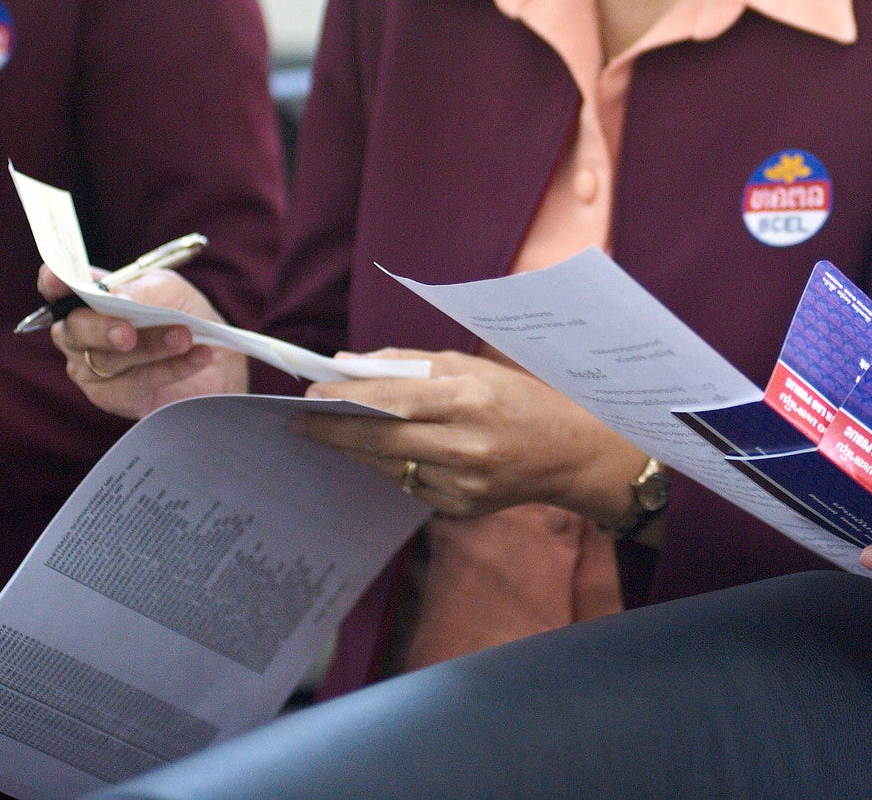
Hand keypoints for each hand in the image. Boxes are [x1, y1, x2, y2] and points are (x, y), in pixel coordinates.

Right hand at [44, 265, 245, 418]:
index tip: (55, 279)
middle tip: (128, 333)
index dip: (53, 283)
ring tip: (185, 337)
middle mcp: (82, 334)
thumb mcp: (166, 290)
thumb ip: (137, 291)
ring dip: (151, 346)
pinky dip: (169, 368)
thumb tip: (113, 298)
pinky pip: (134, 385)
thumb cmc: (184, 314)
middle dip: (101, 329)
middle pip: (73, 331)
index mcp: (90, 298)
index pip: (59, 289)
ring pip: (108, 360)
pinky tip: (196, 356)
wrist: (221, 357)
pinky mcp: (115, 398)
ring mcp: (93, 369)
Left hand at [297, 351, 649, 522]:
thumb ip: (411, 365)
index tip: (310, 394)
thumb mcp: (473, 367)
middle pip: (382, 440)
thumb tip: (352, 364)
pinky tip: (388, 454)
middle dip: (334, 430)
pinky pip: (411, 485)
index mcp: (471, 398)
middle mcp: (467, 444)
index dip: (347, 399)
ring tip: (330, 432)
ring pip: (389, 466)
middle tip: (298, 421)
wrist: (572, 453)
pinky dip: (394, 468)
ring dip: (357, 450)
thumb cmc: (521, 399)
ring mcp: (464, 481)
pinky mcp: (462, 507)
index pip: (394, 400)